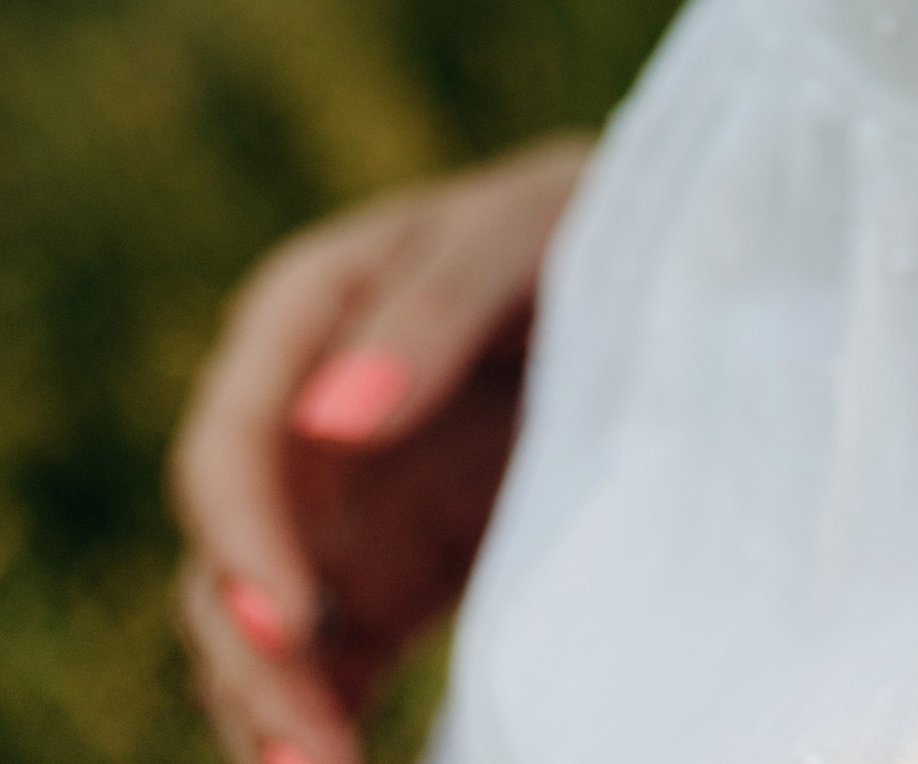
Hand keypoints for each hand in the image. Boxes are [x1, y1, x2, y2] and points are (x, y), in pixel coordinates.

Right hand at [170, 141, 588, 763]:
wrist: (678, 275)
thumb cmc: (592, 220)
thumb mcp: (528, 228)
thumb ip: (434, 310)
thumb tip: (328, 419)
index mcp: (307, 310)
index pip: (230, 443)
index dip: (241, 538)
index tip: (289, 618)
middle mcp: (298, 413)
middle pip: (227, 554)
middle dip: (255, 658)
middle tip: (312, 753)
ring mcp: (335, 503)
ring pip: (254, 628)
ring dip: (272, 711)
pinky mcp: (379, 575)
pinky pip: (319, 669)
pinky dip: (318, 724)